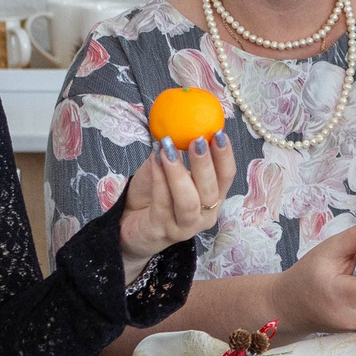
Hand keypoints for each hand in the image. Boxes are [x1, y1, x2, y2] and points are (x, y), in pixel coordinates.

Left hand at [120, 135, 232, 272]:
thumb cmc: (152, 195)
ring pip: (188, 201)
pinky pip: (162, 203)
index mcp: (213, 197)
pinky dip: (159, 178)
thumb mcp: (167, 170)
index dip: (225, 155)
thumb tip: (179, 123)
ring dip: (179, 172)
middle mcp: (205, 215)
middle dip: (204, 163)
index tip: (219, 133)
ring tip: (168, 148)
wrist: (129, 223)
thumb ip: (176, 152)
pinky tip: (154, 159)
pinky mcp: (163, 231)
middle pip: (211, 190)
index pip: (227, 176)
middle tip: (196, 139)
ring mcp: (185, 226)